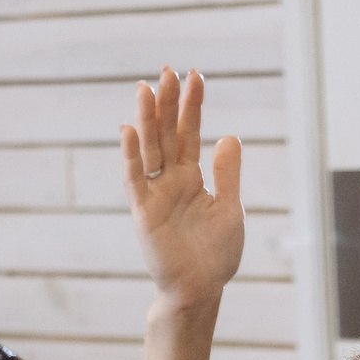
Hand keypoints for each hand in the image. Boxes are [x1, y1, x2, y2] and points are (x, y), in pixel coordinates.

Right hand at [123, 69, 244, 307]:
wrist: (200, 289)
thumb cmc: (216, 255)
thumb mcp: (230, 209)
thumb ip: (226, 174)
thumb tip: (230, 136)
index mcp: (192, 179)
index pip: (189, 134)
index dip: (192, 106)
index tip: (195, 76)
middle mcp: (171, 181)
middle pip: (167, 134)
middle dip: (168, 103)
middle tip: (168, 70)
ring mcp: (155, 194)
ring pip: (149, 149)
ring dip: (147, 120)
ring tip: (146, 88)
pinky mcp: (143, 212)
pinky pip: (135, 179)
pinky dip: (131, 155)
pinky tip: (129, 129)